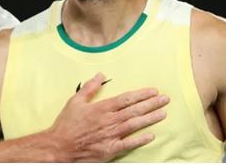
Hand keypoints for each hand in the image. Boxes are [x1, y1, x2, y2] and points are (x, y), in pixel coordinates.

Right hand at [46, 73, 168, 161]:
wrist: (59, 147)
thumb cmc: (66, 124)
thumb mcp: (75, 101)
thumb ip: (90, 88)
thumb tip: (100, 75)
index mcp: (101, 108)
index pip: (126, 98)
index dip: (141, 94)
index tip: (153, 91)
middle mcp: (109, 120)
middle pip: (134, 110)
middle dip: (151, 104)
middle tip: (165, 99)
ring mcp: (110, 135)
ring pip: (134, 124)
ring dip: (150, 118)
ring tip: (163, 113)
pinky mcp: (110, 149)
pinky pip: (129, 144)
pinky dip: (140, 139)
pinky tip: (151, 135)